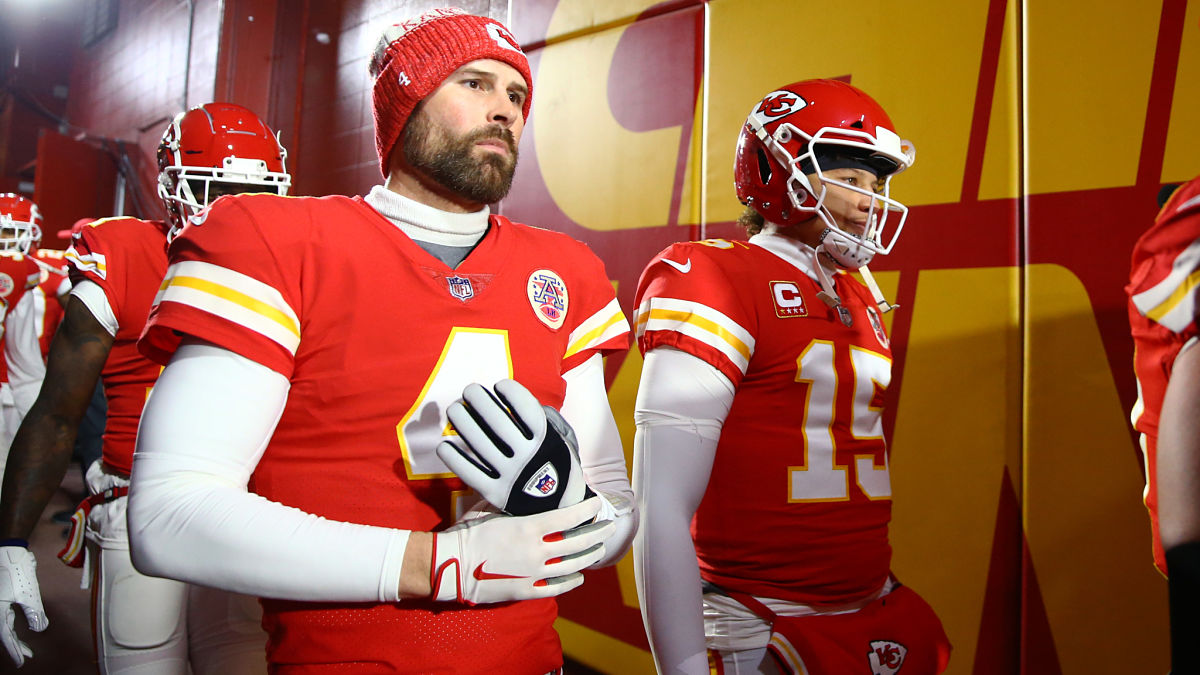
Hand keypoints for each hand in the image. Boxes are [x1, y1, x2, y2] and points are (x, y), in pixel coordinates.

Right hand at [0, 546, 47, 667]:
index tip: (22, 661)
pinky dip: (11, 625)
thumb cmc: (17, 572)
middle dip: (15, 646)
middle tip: (26, 657)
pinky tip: (17, 629)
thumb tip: (39, 628)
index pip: (6, 637)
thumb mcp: (30, 594)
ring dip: (13, 637)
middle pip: (4, 633)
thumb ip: (35, 614)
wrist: (7, 552)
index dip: (14, 650)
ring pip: (3, 626)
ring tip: (25, 648)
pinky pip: (3, 617)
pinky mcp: (0, 599)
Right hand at [431, 496, 612, 604]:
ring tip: (599, 549)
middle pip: (577, 542)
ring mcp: (533, 573)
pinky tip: (579, 577)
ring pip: (572, 565)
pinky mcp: (525, 591)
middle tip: (609, 526)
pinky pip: (556, 588)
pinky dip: (570, 582)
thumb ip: (513, 503)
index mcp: (529, 527)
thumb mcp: (491, 509)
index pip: (569, 517)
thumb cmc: (467, 534)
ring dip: (589, 556)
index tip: (597, 503)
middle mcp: (537, 550)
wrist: (449, 566)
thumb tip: (525, 491)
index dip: (587, 509)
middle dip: (597, 533)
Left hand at [437, 379, 593, 514]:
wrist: (562, 508)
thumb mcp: (564, 440)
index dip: (511, 392)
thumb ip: (548, 419)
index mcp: (546, 441)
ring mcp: (511, 476)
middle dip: (480, 401)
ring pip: (480, 444)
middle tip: (469, 390)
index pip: (526, 409)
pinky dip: (455, 459)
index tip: (499, 384)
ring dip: (464, 423)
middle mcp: (528, 458)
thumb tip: (525, 401)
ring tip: (454, 409)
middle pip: (498, 422)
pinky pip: (470, 473)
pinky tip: (444, 445)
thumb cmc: (558, 465)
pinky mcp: (496, 493)